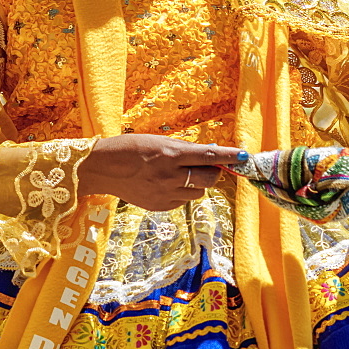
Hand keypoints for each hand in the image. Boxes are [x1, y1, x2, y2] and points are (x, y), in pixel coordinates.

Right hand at [77, 134, 246, 210]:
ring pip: (197, 192)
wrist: (103, 168)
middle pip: (209, 178)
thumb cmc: (130, 148)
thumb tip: (209, 153)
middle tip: (205, 164)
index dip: (229, 157)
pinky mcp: (160, 207)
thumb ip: (184, 149)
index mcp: (171, 155)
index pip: (209, 156)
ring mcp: (165, 194)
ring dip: (196, 183)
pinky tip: (166, 183)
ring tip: (178, 173)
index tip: (244, 156)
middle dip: (213, 171)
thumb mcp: (159, 141)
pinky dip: (181, 192)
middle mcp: (171, 176)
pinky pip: (182, 201)